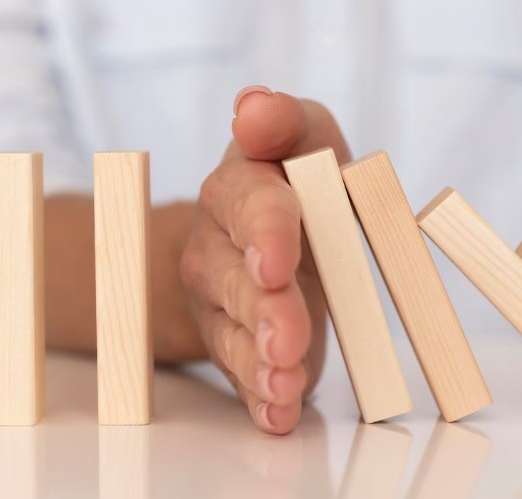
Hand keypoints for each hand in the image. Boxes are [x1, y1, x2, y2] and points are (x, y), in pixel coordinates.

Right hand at [180, 86, 351, 433]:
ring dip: (259, 363)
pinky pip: (242, 376)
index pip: (248, 206)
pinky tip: (279, 415)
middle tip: (287, 341)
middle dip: (264, 311)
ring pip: (232, 334)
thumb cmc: (296, 178)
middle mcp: (217, 248)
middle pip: (235, 281)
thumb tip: (252, 105)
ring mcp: (220, 303)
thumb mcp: (304, 136)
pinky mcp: (236, 346)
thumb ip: (284, 122)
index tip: (277, 262)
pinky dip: (261, 399)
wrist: (264, 232)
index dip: (265, 234)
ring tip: (285, 385)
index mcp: (239, 190)